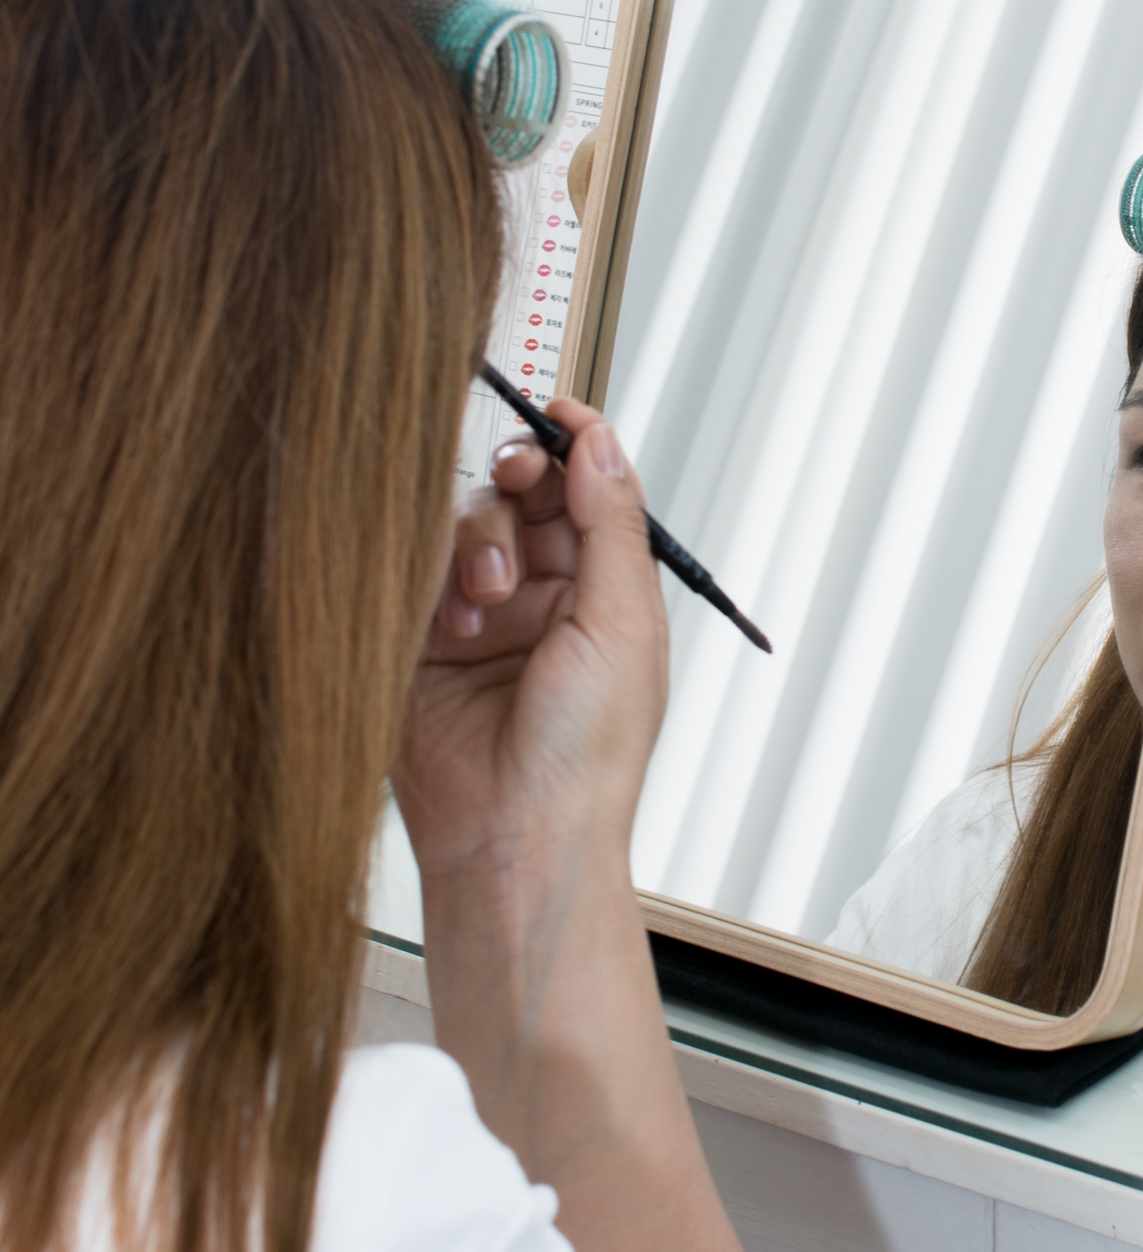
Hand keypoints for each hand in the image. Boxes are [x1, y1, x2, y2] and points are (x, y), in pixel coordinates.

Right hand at [393, 403, 668, 897]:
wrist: (513, 839)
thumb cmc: (586, 758)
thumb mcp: (622, 625)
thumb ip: (611, 526)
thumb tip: (602, 441)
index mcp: (605, 594)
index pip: (587, 493)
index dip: (571, 447)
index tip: (556, 411)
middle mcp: (543, 599)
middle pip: (521, 496)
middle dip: (519, 484)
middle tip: (515, 480)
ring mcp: (478, 619)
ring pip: (464, 527)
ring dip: (479, 547)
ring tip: (487, 604)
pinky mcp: (419, 642)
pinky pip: (411, 574)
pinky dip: (430, 582)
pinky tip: (448, 624)